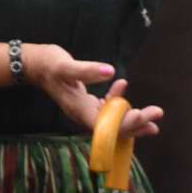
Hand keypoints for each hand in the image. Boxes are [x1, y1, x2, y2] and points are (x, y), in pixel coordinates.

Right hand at [20, 47, 161, 138]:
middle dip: (136, 123)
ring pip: (113, 122)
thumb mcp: (66, 65)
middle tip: (157, 114)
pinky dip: (119, 104)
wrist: (34, 64)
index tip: (142, 115)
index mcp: (79, 110)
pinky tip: (124, 87)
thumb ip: (87, 70)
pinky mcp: (87, 103)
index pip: (106, 126)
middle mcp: (84, 115)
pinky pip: (107, 110)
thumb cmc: (48, 64)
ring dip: (133, 119)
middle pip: (113, 128)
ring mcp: (86, 110)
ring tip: (153, 117)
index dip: (125, 125)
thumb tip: (110, 72)